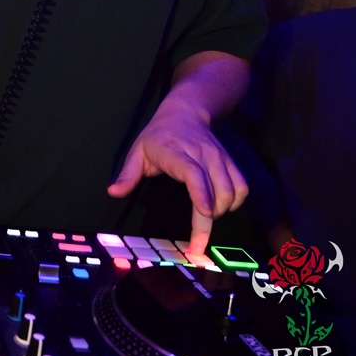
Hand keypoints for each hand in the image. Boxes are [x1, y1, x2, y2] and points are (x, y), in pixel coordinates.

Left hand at [106, 102, 246, 255]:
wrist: (186, 110)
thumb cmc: (159, 134)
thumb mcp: (137, 150)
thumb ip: (127, 174)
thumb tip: (113, 192)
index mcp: (176, 152)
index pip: (193, 172)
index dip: (201, 194)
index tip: (204, 214)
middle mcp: (201, 154)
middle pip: (215, 189)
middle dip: (209, 220)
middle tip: (197, 245)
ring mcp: (219, 157)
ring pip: (232, 190)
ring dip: (221, 212)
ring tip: (204, 218)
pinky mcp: (230, 161)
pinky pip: (242, 187)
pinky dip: (235, 202)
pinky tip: (220, 207)